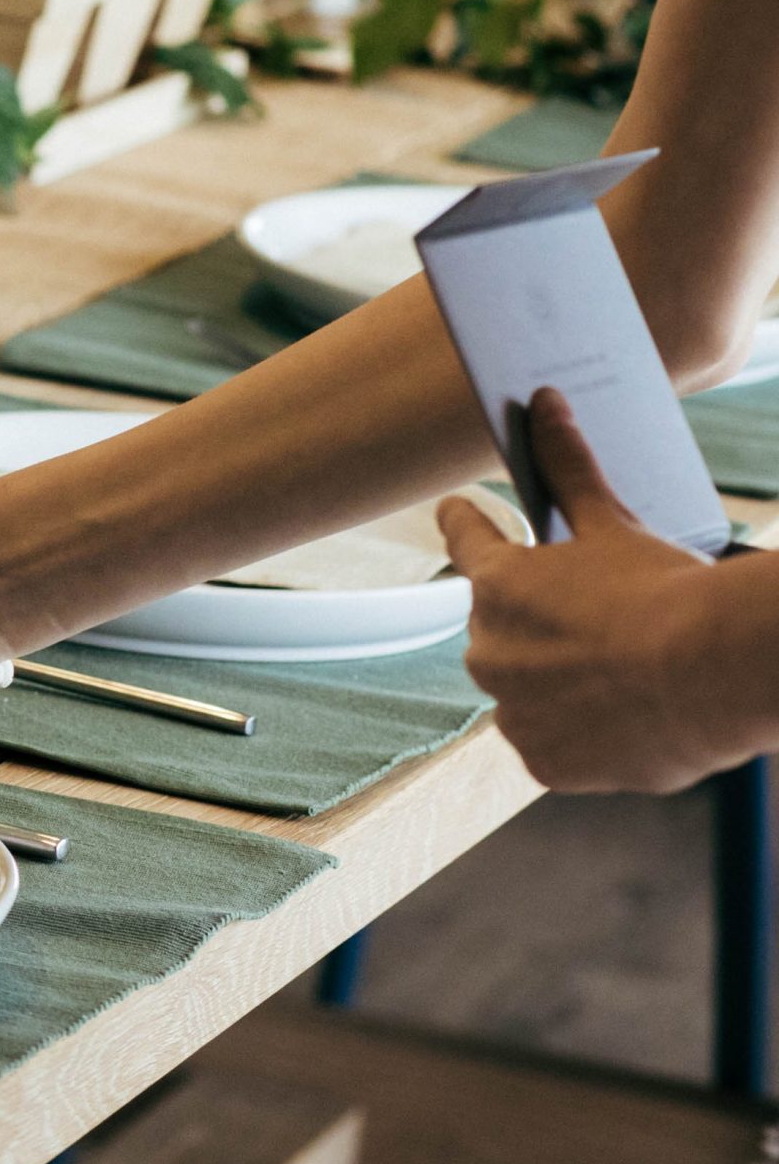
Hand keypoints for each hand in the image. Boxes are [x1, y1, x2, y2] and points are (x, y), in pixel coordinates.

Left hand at [438, 387, 729, 793]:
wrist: (709, 674)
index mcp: (495, 586)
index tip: (455, 509)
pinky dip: (580, 732)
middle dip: (539, 622)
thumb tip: (543, 402)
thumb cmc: (662, 592)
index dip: (465, 521)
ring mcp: (512, 712)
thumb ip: (569, 469)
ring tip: (619, 673)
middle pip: (501, 629)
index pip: (466, 540)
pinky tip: (621, 717)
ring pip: (527, 691)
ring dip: (558, 682)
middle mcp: (486, 651)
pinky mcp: (543, 761)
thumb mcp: (613, 524)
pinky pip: (553, 743)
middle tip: (595, 618)